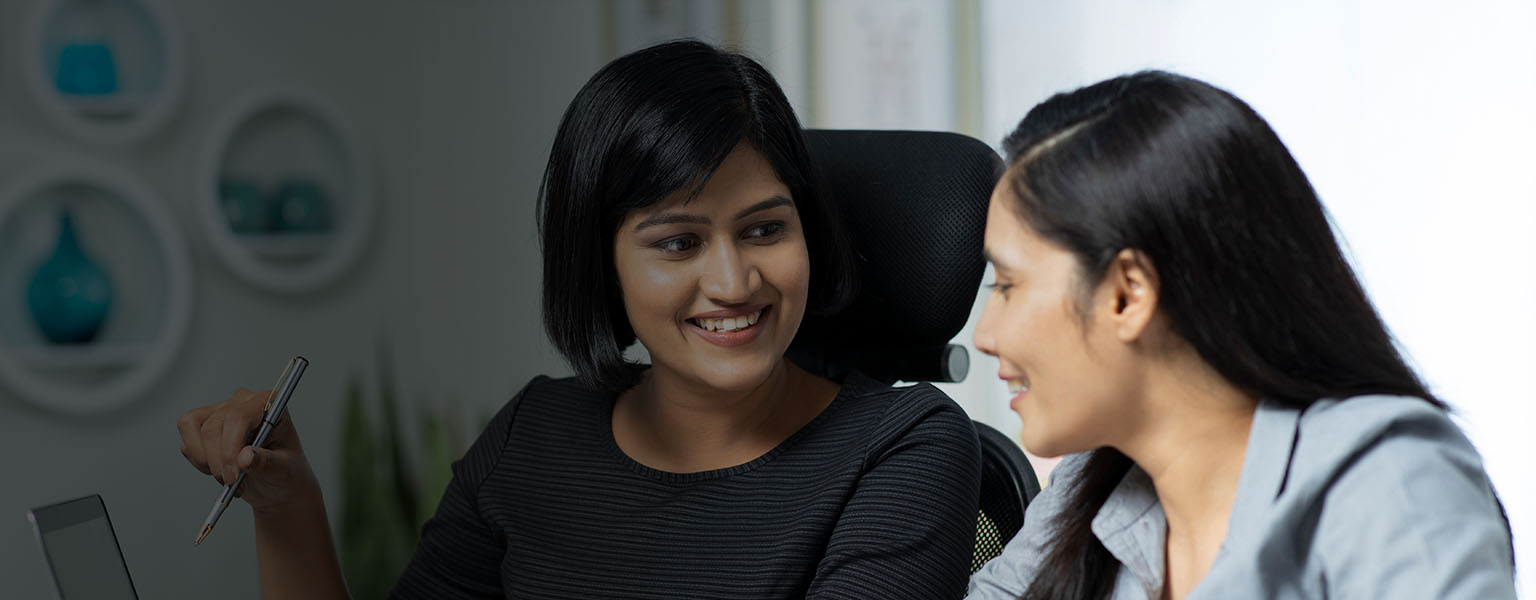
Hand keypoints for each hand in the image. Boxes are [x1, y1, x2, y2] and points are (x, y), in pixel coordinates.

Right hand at [176, 388, 318, 514]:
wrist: (277, 484)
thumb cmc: (286, 471)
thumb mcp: (284, 471)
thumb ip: (267, 463)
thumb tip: (245, 457)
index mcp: (268, 404)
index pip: (239, 417)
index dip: (230, 448)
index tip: (233, 475)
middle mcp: (242, 402)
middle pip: (214, 426)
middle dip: (218, 460)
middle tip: (232, 483)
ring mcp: (220, 411)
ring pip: (192, 428)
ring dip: (205, 461)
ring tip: (228, 478)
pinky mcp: (203, 426)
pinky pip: (188, 443)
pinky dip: (200, 463)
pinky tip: (220, 471)